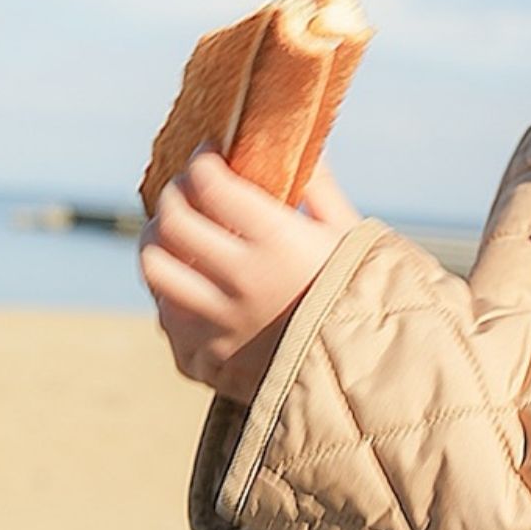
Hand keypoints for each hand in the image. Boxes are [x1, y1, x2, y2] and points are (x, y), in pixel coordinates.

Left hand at [139, 148, 361, 400]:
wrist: (374, 381)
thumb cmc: (370, 300)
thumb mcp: (353, 237)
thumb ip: (320, 189)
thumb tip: (301, 147)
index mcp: (279, 242)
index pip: (209, 186)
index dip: (201, 162)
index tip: (208, 155)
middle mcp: (241, 283)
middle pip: (171, 224)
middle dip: (172, 196)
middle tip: (186, 190)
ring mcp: (219, 327)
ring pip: (156, 272)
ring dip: (158, 246)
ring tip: (175, 237)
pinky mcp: (208, 363)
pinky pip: (169, 322)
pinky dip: (173, 299)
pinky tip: (193, 289)